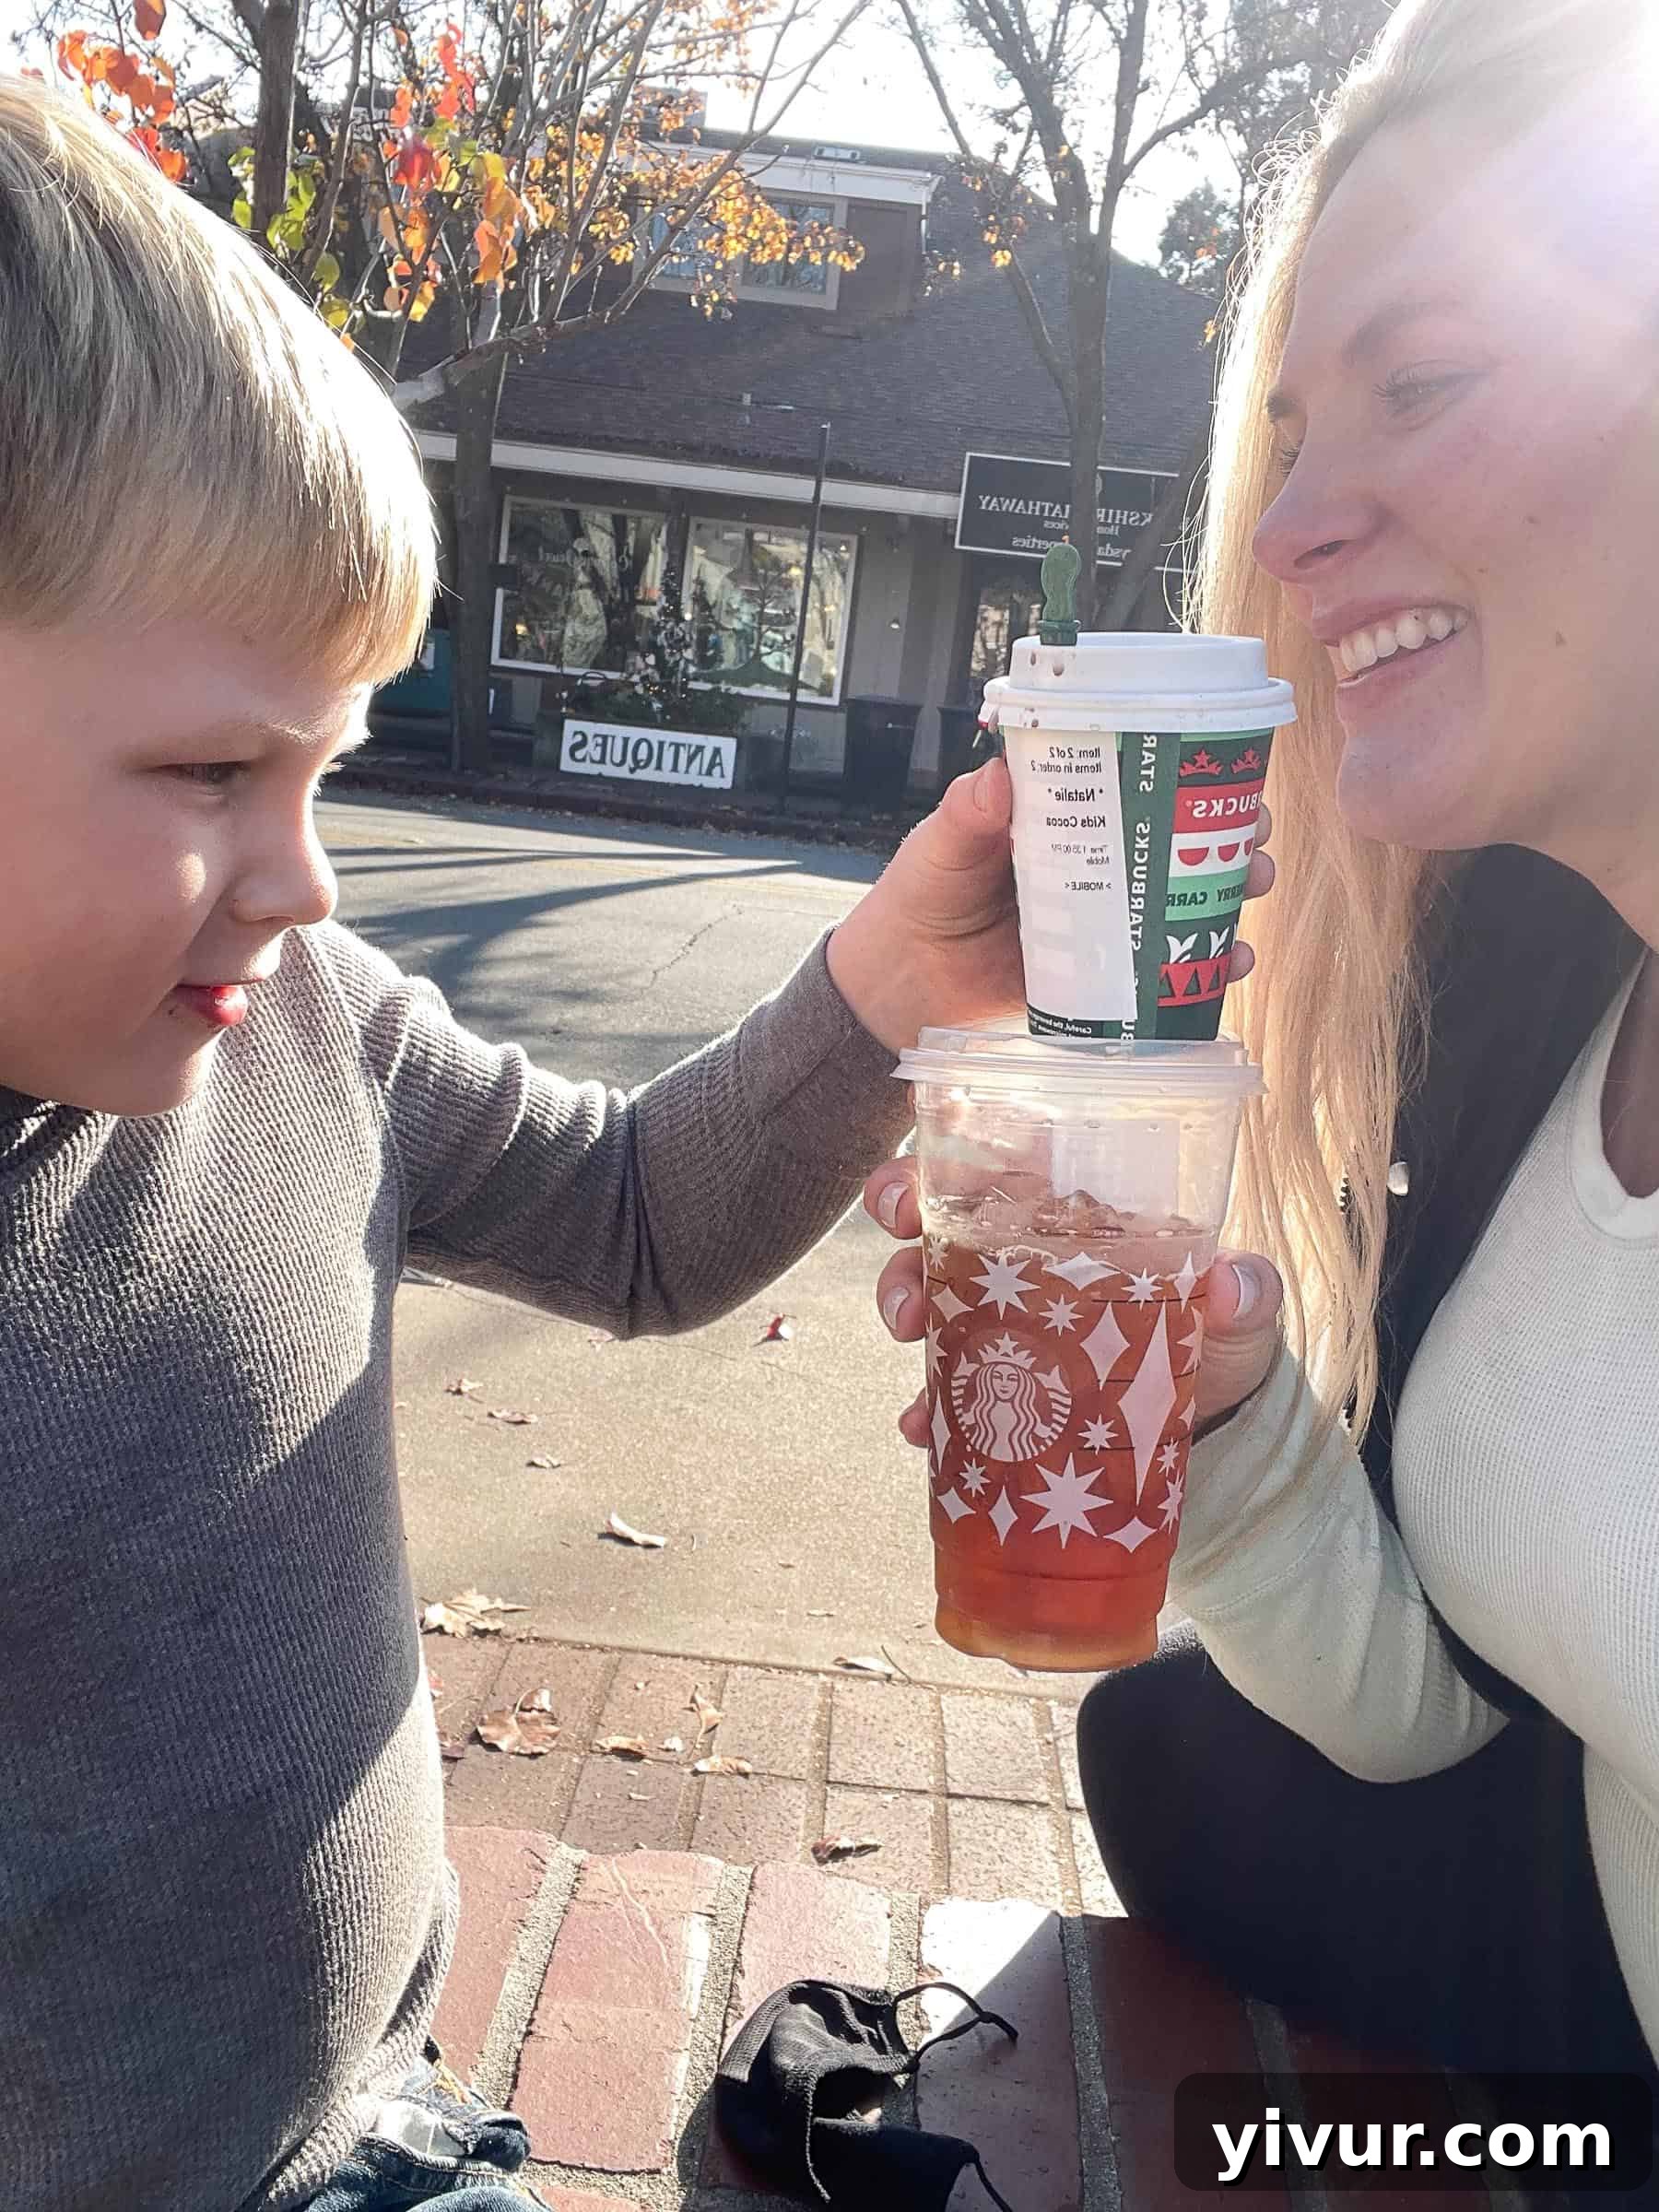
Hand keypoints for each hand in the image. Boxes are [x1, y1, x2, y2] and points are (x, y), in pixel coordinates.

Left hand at [826, 760, 1274, 1054]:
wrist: (897, 986)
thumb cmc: (918, 899)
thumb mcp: (940, 847)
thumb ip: (966, 815)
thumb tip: (996, 775)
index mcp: (1065, 821)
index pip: (1138, 787)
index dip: (1188, 778)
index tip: (1228, 771)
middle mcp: (1095, 867)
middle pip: (1178, 845)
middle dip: (1229, 838)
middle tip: (1255, 837)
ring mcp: (1104, 924)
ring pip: (1182, 905)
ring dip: (1229, 897)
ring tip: (1253, 889)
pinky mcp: (1103, 977)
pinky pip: (1162, 970)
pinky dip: (1202, 968)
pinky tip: (1233, 963)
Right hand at [862, 1157, 1284, 1438]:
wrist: (1217, 1429)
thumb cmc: (1220, 1342)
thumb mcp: (1241, 1312)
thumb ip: (1247, 1291)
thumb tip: (1232, 1283)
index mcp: (1076, 1217)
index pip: (1001, 1164)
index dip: (945, 1156)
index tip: (917, 1180)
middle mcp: (1026, 1258)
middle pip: (941, 1218)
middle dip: (901, 1220)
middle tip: (902, 1250)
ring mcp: (1003, 1322)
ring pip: (928, 1290)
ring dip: (902, 1301)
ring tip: (910, 1333)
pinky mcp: (997, 1388)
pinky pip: (943, 1388)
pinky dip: (923, 1406)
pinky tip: (919, 1425)